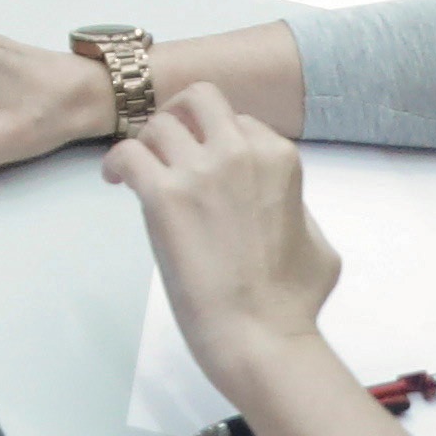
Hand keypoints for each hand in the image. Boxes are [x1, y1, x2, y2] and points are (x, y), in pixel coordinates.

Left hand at [110, 80, 341, 385]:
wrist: (260, 336)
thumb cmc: (293, 302)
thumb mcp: (319, 243)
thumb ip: (296, 207)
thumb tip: (282, 202)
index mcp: (279, 159)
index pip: (240, 122)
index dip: (217, 139)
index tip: (202, 159)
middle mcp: (239, 152)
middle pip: (199, 99)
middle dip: (180, 115)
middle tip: (166, 144)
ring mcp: (200, 172)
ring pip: (157, 125)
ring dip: (147, 146)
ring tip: (141, 173)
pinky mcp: (163, 196)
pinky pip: (127, 153)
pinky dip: (116, 163)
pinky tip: (116, 182)